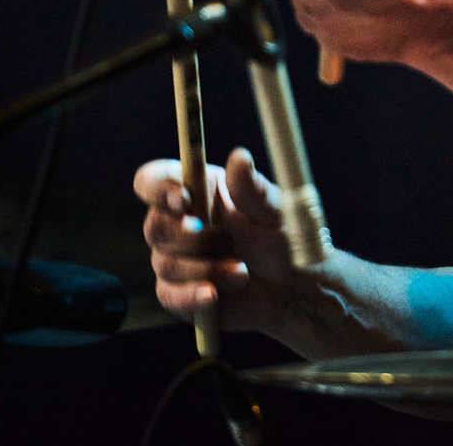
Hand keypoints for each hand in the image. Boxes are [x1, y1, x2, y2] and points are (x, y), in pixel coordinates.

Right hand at [134, 147, 293, 332]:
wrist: (297, 290)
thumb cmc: (289, 240)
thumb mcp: (278, 213)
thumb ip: (255, 190)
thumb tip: (239, 157)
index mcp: (201, 189)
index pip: (155, 180)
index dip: (160, 188)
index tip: (184, 200)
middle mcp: (184, 221)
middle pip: (155, 224)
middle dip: (186, 235)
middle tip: (225, 241)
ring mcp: (179, 258)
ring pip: (165, 262)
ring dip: (204, 268)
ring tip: (242, 272)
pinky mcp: (181, 293)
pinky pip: (169, 295)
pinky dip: (191, 295)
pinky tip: (213, 295)